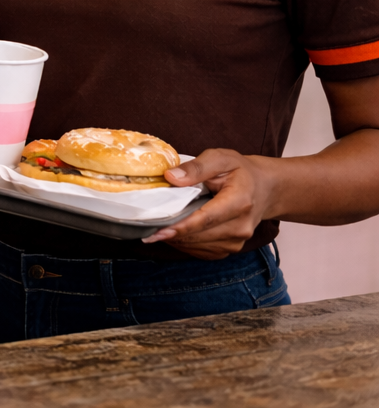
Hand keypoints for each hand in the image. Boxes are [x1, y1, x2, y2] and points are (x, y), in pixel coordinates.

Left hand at [142, 148, 273, 258]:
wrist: (265, 189)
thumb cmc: (240, 171)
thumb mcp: (221, 158)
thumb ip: (196, 167)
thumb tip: (170, 177)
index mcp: (239, 201)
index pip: (206, 219)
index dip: (181, 227)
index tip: (157, 232)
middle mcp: (241, 226)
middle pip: (200, 235)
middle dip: (172, 234)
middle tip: (146, 230)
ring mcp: (238, 240)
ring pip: (200, 246)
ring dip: (177, 240)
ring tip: (157, 229)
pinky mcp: (232, 247)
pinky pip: (204, 252)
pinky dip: (186, 245)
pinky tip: (174, 234)